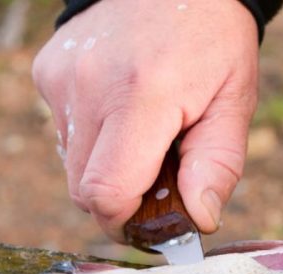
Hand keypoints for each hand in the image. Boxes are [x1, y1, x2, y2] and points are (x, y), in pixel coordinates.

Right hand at [32, 0, 258, 239]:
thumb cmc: (213, 40)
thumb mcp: (235, 100)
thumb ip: (218, 165)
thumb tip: (198, 221)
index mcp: (141, 96)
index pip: (105, 193)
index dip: (126, 224)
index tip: (153, 224)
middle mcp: (89, 86)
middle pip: (83, 189)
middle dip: (120, 201)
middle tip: (158, 179)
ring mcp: (61, 78)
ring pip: (72, 164)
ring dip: (106, 167)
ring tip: (144, 133)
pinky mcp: (47, 72)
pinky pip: (64, 132)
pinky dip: (92, 136)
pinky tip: (122, 107)